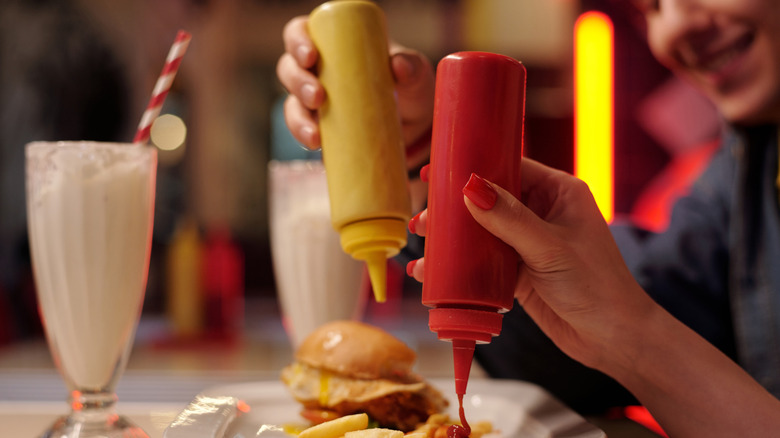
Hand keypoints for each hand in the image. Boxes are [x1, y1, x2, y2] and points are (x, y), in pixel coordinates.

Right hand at [276, 16, 435, 168]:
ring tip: (315, 133)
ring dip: (297, 117)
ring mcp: (314, 101)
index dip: (297, 40)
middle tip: (318, 96)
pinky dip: (304, 136)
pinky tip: (315, 144)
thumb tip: (399, 66)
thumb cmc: (408, 86)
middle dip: (297, 82)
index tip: (311, 55)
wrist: (415, 126)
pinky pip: (302, 130)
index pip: (300, 32)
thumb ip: (410, 66)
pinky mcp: (318, 127)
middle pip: (289, 68)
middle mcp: (316, 70)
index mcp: (331, 44)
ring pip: (291, 103)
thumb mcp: (414, 74)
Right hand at [408, 158, 653, 371]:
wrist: (612, 338)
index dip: (473, 167)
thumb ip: (509, 218)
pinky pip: (482, 262)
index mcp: (558, 192)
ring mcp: (528, 243)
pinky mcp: (518, 272)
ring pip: (481, 232)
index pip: (510, 167)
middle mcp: (541, 212)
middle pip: (488, 200)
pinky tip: (433, 272)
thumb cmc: (596, 285)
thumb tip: (470, 189)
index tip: (438, 170)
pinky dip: (459, 265)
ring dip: (452, 238)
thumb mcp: (549, 247)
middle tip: (424, 218)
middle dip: (454, 208)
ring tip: (421, 243)